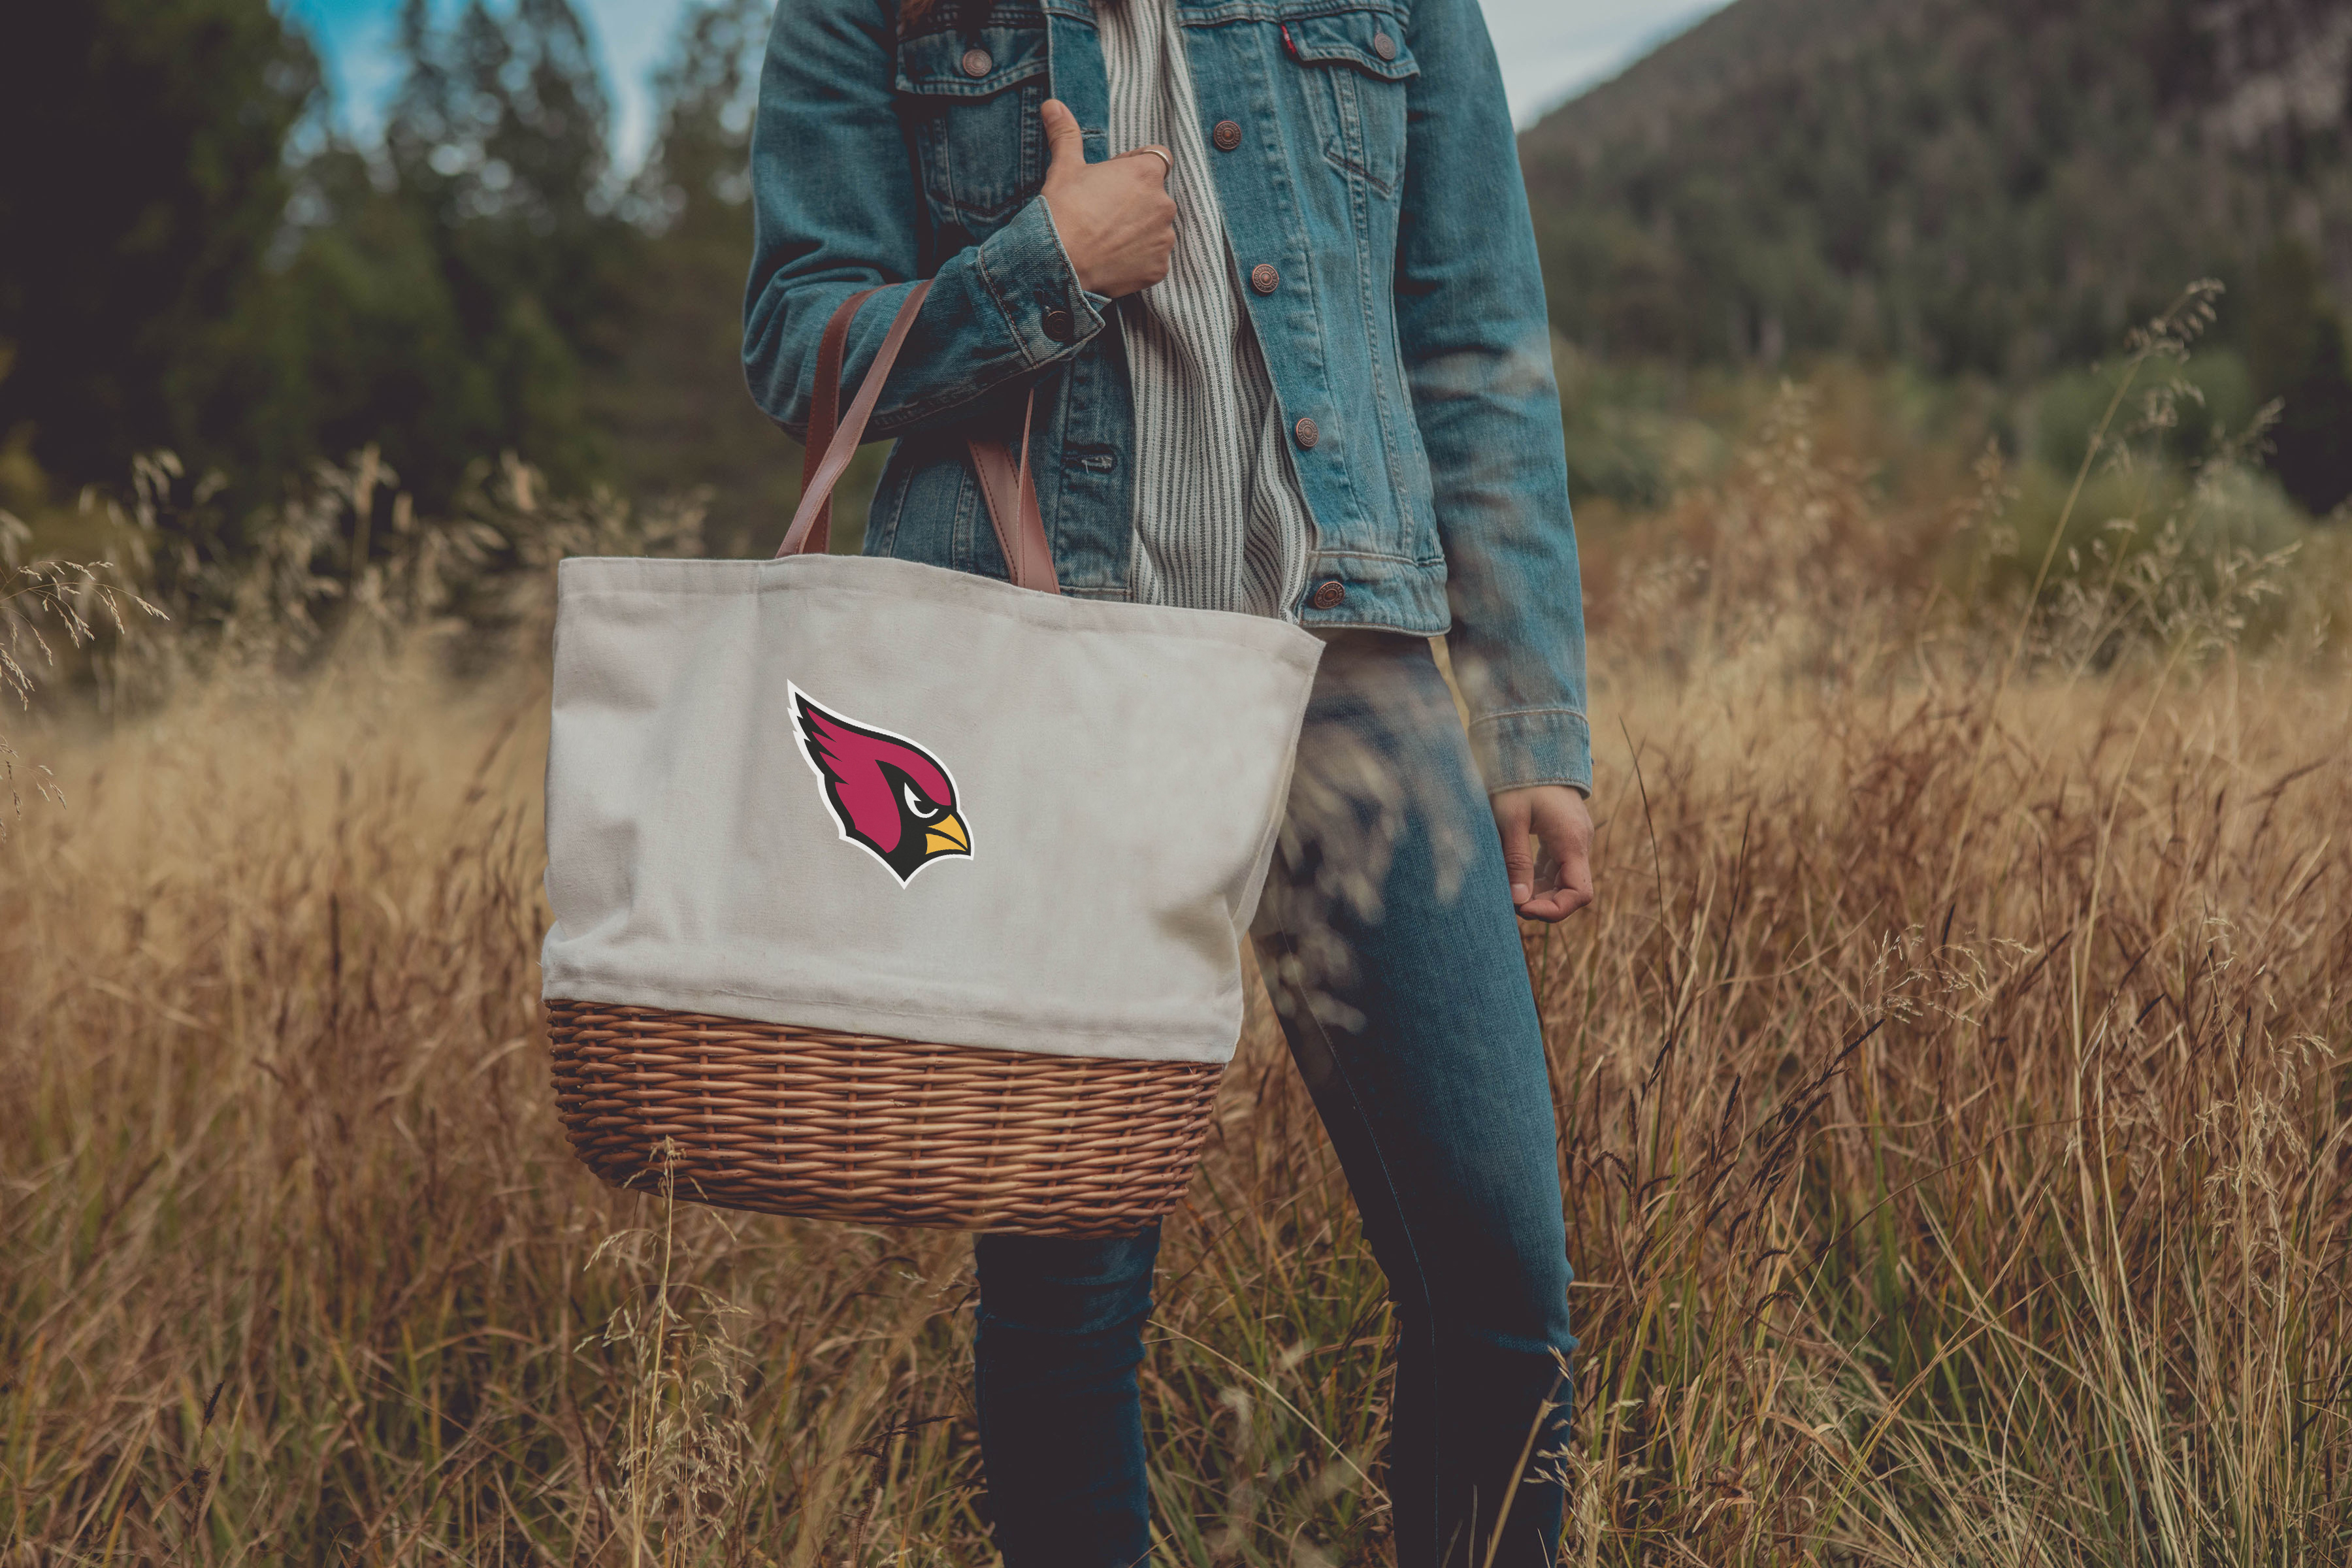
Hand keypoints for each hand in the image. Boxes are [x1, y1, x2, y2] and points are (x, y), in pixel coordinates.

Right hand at [1039, 98, 1175, 297]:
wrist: (1057, 263)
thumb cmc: (1062, 210)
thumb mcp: (1064, 167)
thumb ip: (1066, 133)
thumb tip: (1052, 104)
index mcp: (1147, 173)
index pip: (1157, 159)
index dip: (1134, 167)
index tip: (1111, 181)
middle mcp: (1164, 204)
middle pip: (1155, 197)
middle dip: (1135, 202)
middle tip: (1101, 213)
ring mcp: (1164, 239)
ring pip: (1155, 229)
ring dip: (1138, 231)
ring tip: (1105, 238)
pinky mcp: (1159, 269)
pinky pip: (1153, 259)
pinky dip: (1138, 259)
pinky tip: (1112, 259)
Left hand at [1491, 785, 1594, 922]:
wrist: (1533, 746)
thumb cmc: (1519, 779)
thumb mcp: (1511, 819)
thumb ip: (1516, 860)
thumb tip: (1518, 901)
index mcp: (1571, 841)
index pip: (1579, 893)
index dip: (1554, 910)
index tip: (1523, 909)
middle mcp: (1579, 842)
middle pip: (1571, 890)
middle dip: (1542, 904)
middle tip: (1509, 903)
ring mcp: (1573, 838)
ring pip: (1562, 880)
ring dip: (1538, 892)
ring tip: (1508, 891)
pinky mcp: (1563, 834)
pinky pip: (1555, 866)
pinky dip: (1537, 877)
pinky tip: (1515, 877)